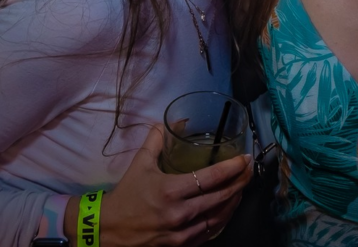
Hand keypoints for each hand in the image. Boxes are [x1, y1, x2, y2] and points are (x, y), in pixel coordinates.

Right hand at [85, 125, 252, 246]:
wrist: (107, 230)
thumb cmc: (126, 196)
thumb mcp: (140, 164)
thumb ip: (157, 140)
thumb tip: (171, 122)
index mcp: (171, 191)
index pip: (211, 178)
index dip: (232, 168)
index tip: (245, 159)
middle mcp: (180, 213)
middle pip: (221, 197)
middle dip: (240, 183)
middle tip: (249, 171)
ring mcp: (182, 233)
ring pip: (219, 217)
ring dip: (234, 202)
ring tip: (242, 188)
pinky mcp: (181, 245)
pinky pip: (209, 233)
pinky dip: (222, 220)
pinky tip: (227, 209)